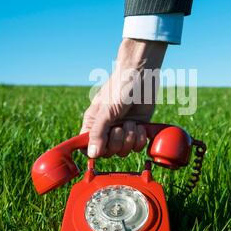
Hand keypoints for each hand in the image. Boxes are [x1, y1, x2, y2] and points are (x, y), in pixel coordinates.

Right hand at [80, 38, 166, 157]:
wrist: (142, 75)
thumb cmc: (120, 87)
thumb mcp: (106, 110)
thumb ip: (98, 133)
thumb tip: (92, 155)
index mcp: (93, 124)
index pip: (87, 148)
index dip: (95, 151)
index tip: (104, 146)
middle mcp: (106, 129)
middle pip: (108, 153)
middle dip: (117, 142)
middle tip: (120, 126)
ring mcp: (122, 130)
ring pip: (124, 151)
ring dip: (130, 138)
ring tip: (131, 122)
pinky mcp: (136, 129)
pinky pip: (137, 146)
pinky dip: (140, 137)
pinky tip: (140, 125)